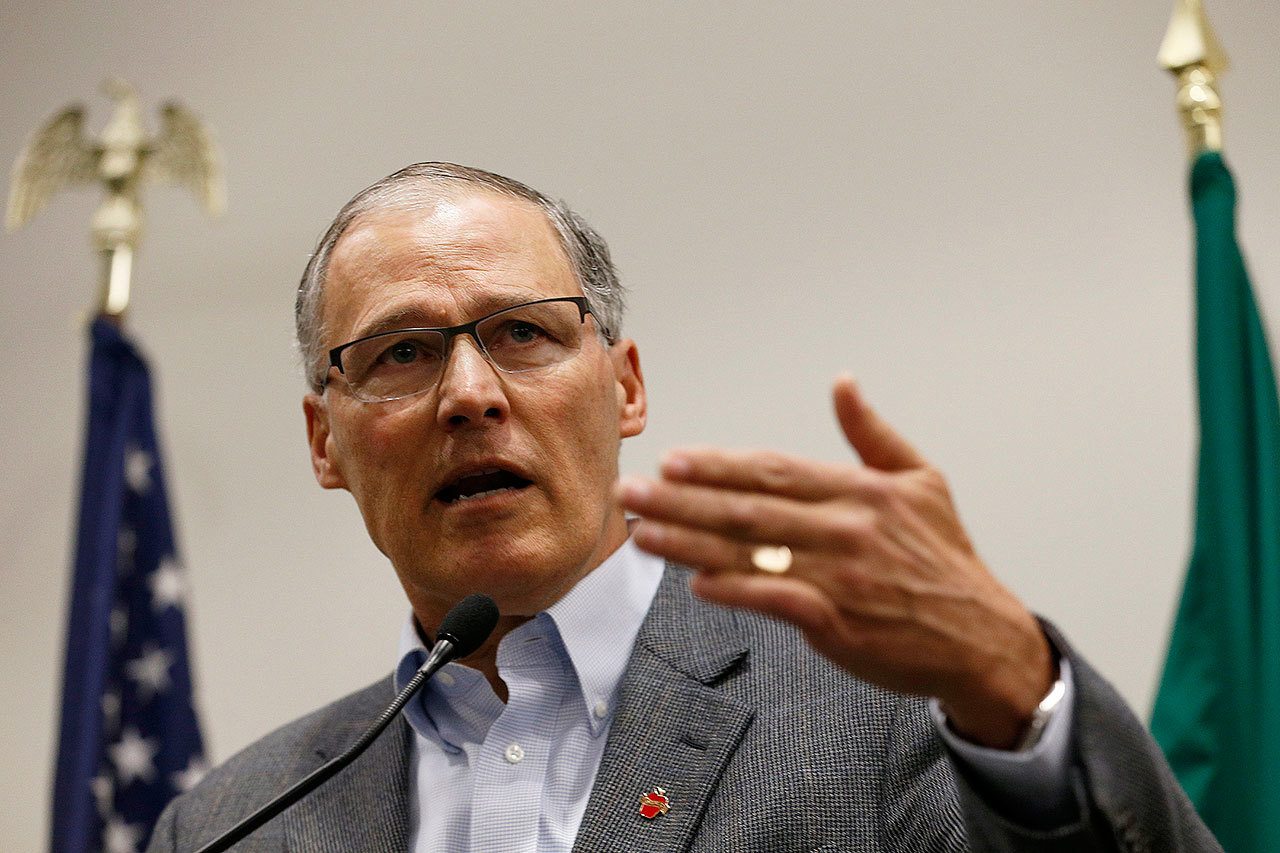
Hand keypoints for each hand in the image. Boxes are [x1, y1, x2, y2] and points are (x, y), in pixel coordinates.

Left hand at [617, 376, 1054, 748]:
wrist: (984, 638)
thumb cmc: (946, 560)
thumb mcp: (923, 480)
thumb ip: (873, 433)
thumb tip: (843, 383)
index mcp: (863, 490)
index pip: (774, 470)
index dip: (718, 465)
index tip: (673, 461)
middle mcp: (847, 528)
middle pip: (749, 508)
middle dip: (683, 500)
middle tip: (633, 492)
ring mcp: (842, 576)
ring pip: (751, 553)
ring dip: (689, 543)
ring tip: (643, 533)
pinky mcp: (841, 624)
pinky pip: (777, 600)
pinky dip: (736, 591)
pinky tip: (696, 584)